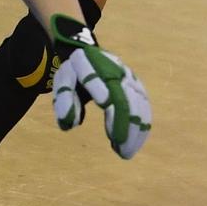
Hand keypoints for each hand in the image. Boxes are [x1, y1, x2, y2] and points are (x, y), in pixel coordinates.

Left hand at [48, 19, 150, 159]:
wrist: (89, 53)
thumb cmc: (73, 74)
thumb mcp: (62, 82)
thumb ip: (63, 101)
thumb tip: (71, 125)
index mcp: (88, 62)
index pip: (96, 77)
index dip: (102, 92)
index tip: (107, 116)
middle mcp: (113, 66)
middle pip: (123, 96)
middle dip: (125, 124)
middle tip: (122, 151)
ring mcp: (128, 75)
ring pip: (138, 103)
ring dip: (136, 129)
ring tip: (127, 152)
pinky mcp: (137, 85)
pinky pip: (144, 106)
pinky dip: (142, 126)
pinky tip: (136, 142)